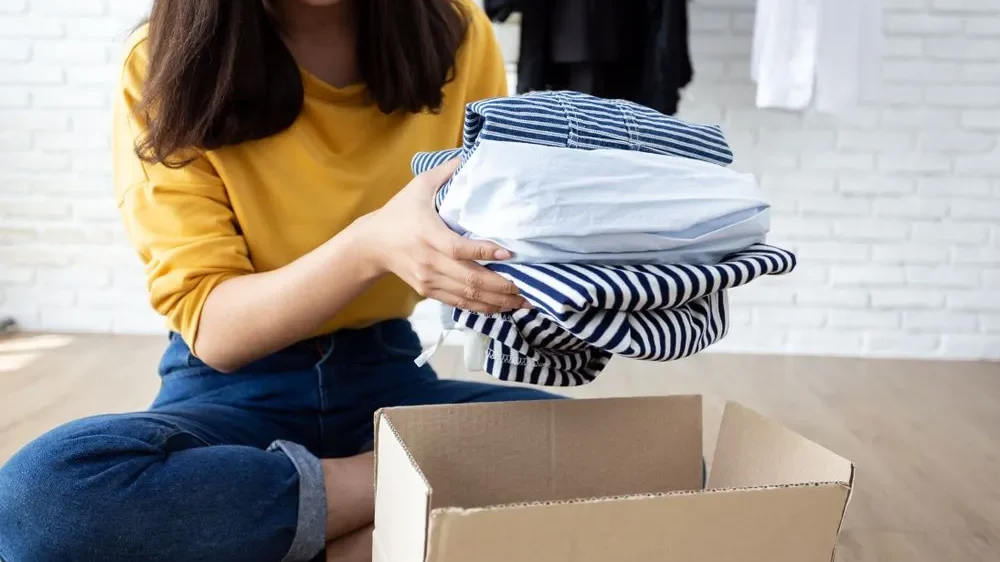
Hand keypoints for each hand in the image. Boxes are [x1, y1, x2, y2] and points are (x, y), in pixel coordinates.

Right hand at [355, 159, 530, 313]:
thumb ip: (446, 172)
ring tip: (522, 302)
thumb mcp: (419, 185)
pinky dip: (481, 308)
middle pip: (469, 279)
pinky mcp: (428, 291)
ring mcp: (429, 279)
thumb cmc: (399, 211)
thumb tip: (472, 154)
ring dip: (496, 302)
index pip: (459, 248)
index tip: (509, 253)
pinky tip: (501, 308)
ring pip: (467, 296)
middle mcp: (430, 261)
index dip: (485, 253)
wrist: (371, 244)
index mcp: (429, 234)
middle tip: (527, 288)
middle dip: (501, 286)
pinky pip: (459, 303)